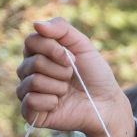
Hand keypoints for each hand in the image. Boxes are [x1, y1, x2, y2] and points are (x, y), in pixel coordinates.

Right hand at [16, 18, 134, 136]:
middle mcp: (29, 72)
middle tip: (72, 77)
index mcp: (38, 54)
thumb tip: (36, 24)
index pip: (31, 42)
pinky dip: (50, 102)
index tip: (73, 59)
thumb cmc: (95, 75)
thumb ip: (62, 29)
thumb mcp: (83, 45)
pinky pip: (30, 101)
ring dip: (58, 86)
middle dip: (60, 70)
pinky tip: (58, 104)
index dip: (53, 50)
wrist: (107, 104)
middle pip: (33, 63)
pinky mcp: (32, 113)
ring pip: (33, 82)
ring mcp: (29, 92)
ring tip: (67, 91)